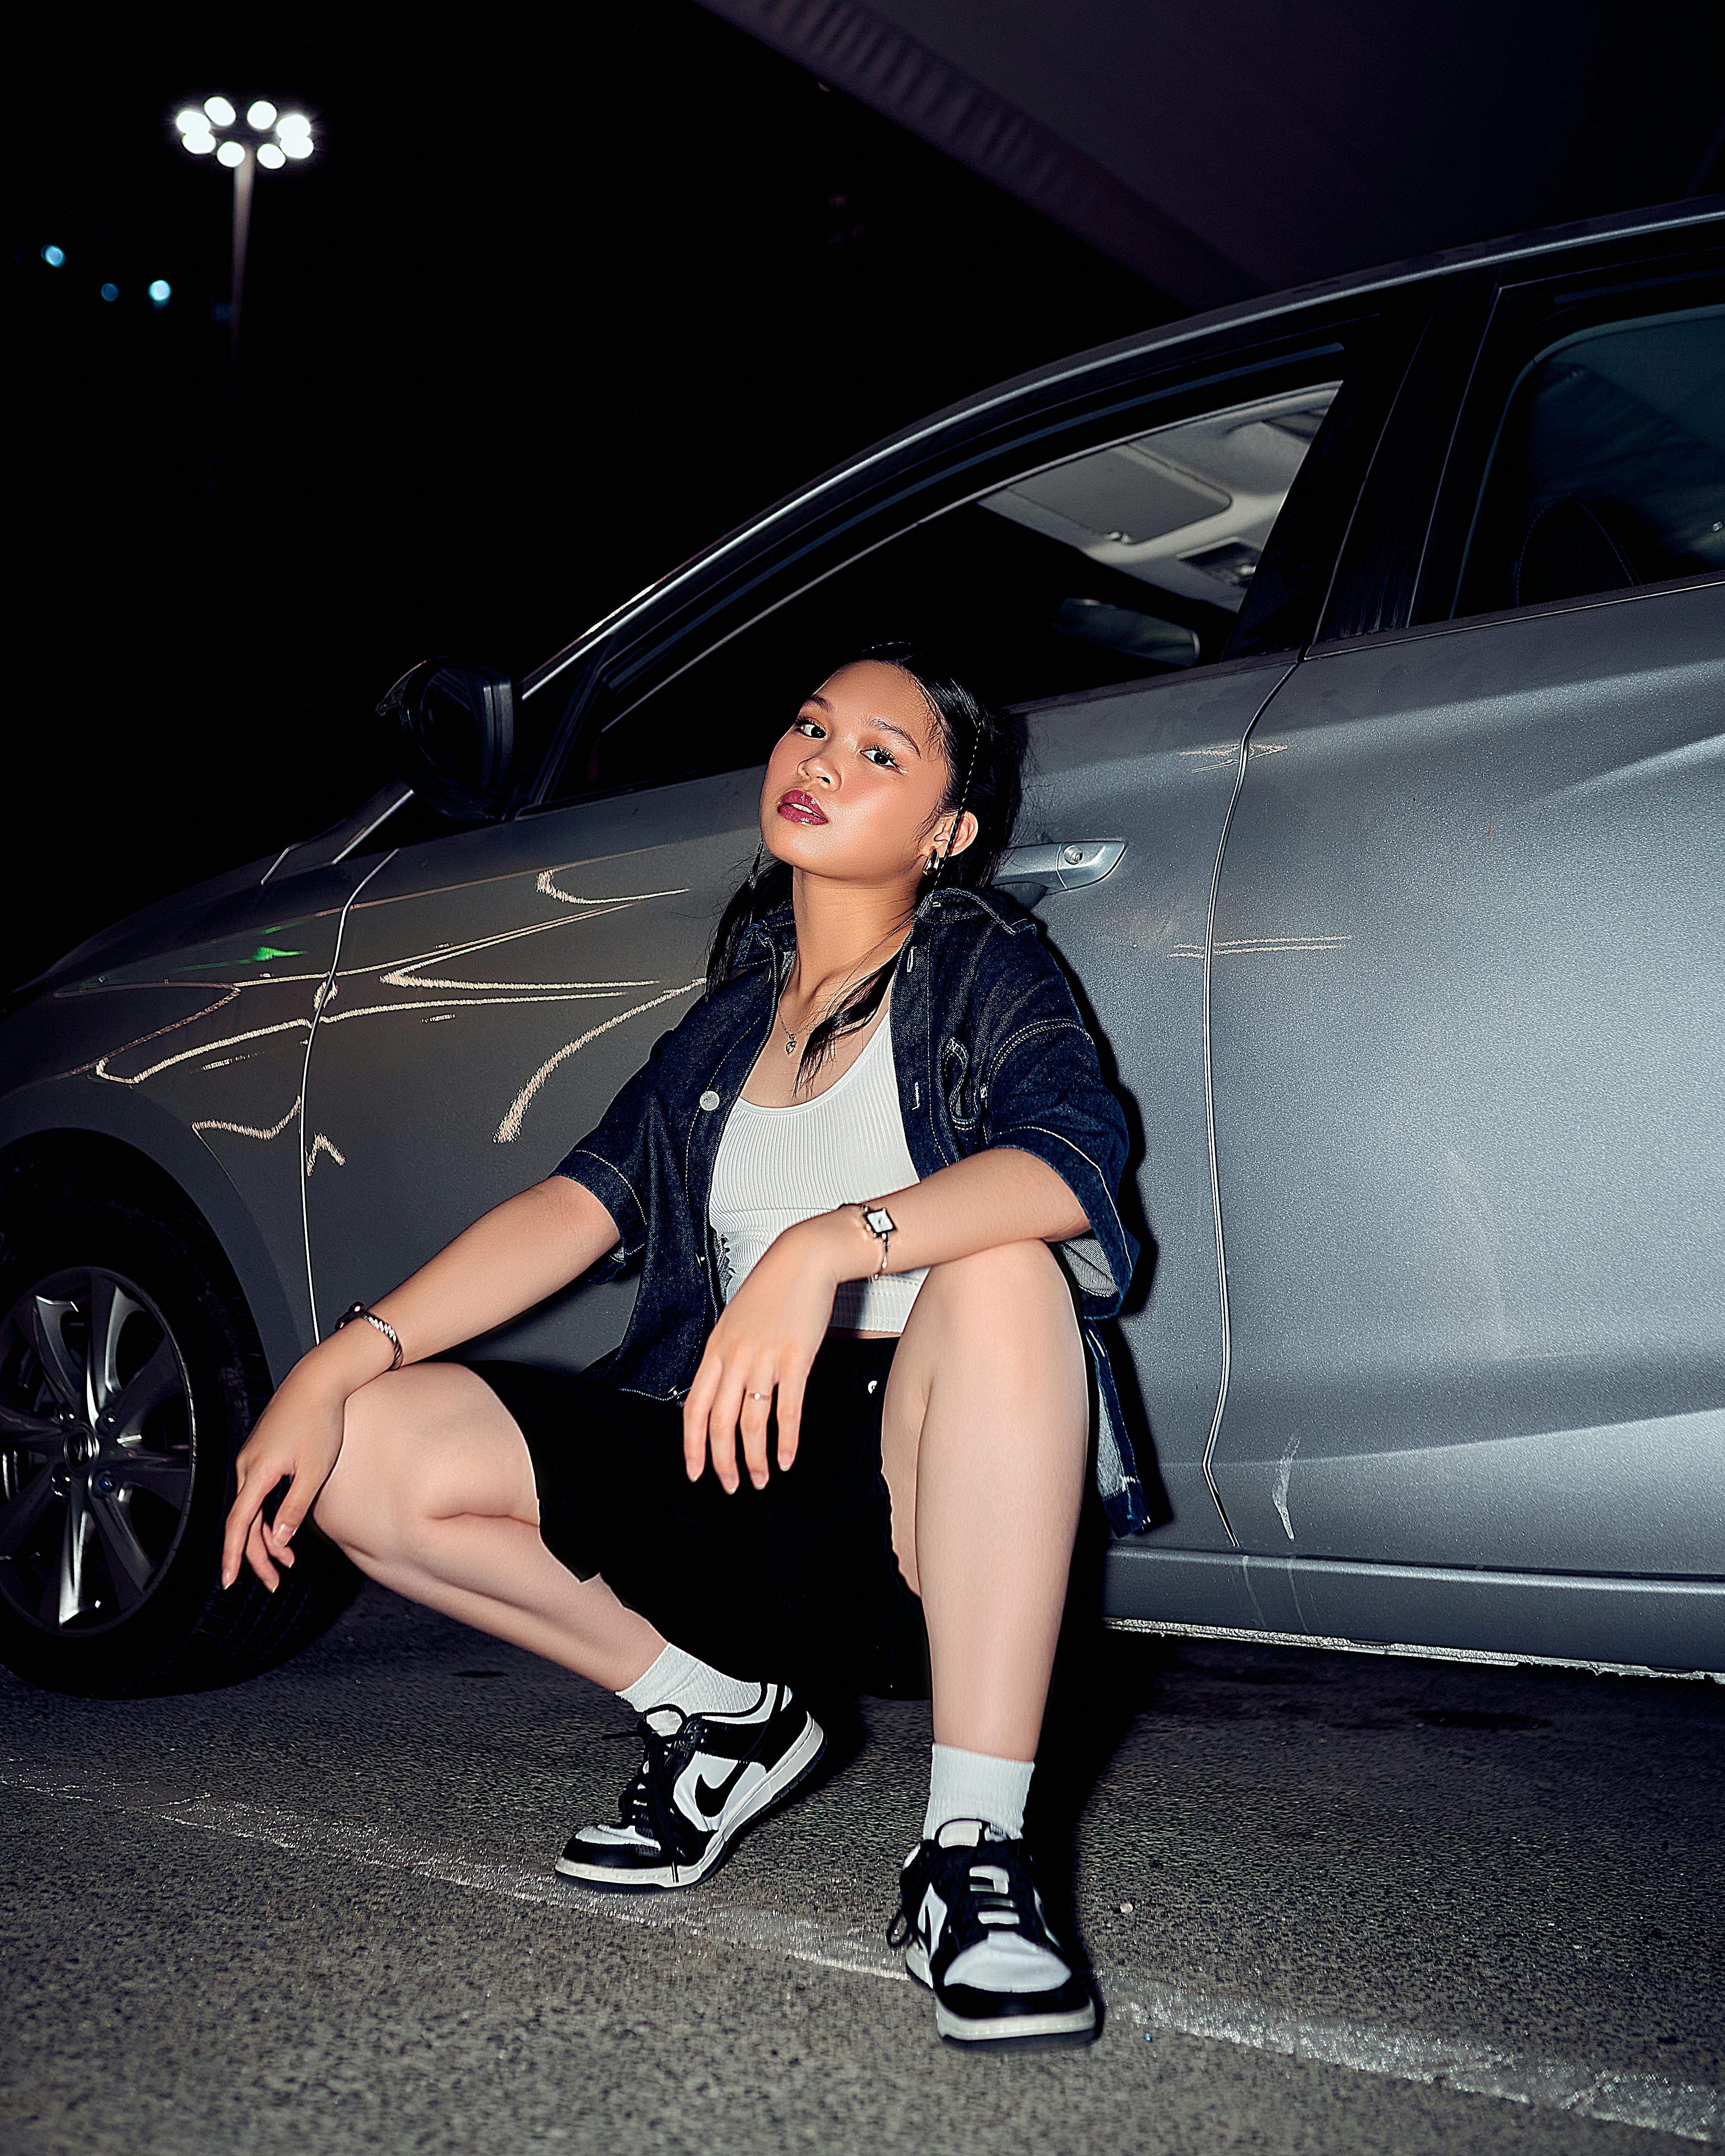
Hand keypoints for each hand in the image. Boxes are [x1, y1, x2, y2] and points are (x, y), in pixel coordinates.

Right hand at [220, 1377, 346, 1592]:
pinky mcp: (262, 1454)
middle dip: (256, 1555)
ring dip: (266, 1537)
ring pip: (251, 1509)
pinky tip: (283, 1528)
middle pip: (244, 1522)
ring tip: (286, 1560)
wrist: (318, 1382)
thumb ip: (295, 1508)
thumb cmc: (319, 1420)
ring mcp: (252, 1458)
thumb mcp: (313, 1471)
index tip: (229, 1580)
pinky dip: (268, 1515)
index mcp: (257, 1472)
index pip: (237, 1524)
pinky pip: (257, 1494)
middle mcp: (247, 1466)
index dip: (232, 1555)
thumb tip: (280, 1538)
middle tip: (273, 1581)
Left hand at [682, 1212, 858, 1492]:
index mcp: (716, 1349)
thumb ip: (727, 1356)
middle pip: (719, 1421)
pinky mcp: (794, 1359)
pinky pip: (787, 1409)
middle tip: (731, 1484)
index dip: (691, 1445)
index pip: (693, 1407)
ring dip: (755, 1457)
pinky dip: (786, 1440)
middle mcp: (734, 1356)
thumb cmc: (773, 1289)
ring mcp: (763, 1358)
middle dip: (722, 1461)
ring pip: (751, 1421)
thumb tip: (722, 1391)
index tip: (695, 1471)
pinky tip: (786, 1458)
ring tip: (760, 1478)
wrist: (804, 1260)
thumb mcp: (736, 1321)